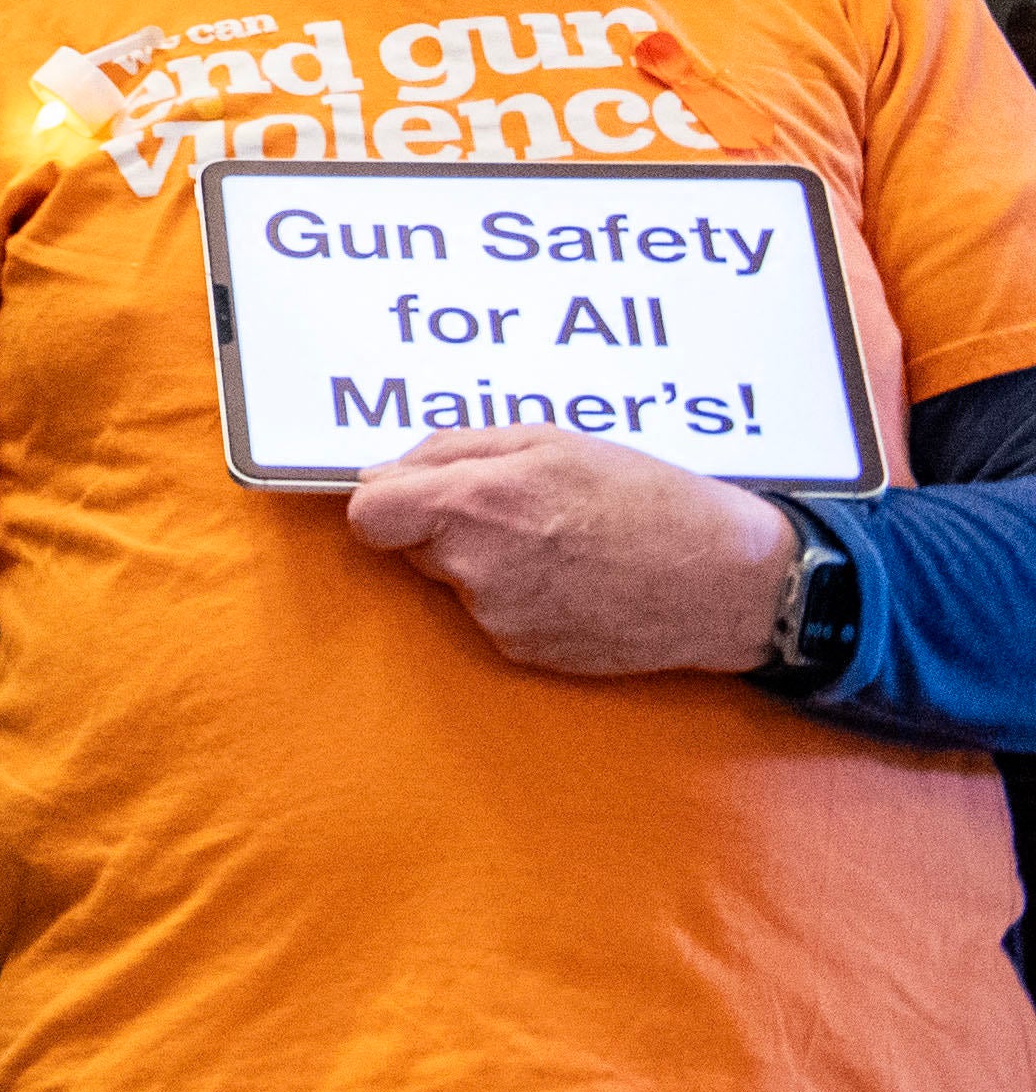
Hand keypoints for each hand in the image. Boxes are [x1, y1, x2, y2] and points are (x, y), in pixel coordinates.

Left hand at [347, 427, 794, 677]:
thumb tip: (381, 473)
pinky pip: (493, 615)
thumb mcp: (547, 440)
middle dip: (446, 527)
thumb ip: (451, 452)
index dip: (384, 502)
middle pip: (413, 546)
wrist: (724, 580)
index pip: (368, 517)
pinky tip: (575, 580)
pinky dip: (520, 597)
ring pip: (457, 581)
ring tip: (560, 544)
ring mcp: (499, 617)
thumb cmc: (643, 497)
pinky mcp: (525, 651)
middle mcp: (477, 566)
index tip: (410, 495)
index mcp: (475, 502)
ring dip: (485, 562)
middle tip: (518, 511)